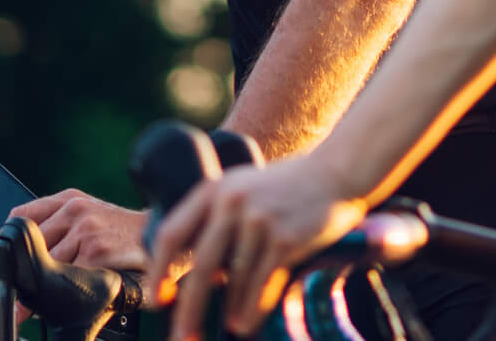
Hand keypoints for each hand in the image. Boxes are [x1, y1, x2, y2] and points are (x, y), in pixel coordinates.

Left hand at [0, 191, 148, 314]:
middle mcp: (75, 211)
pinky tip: (57, 304)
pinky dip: (59, 295)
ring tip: (25, 308)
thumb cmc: (122, 232)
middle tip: (2, 295)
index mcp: (69, 200)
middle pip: (30, 245)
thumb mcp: (91, 216)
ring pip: (46, 267)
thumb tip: (26, 255)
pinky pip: (68, 279)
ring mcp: (86, 231)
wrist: (159, 237)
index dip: (4, 242)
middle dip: (15, 274)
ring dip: (32, 293)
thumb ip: (61, 226)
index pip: (23, 216)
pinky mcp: (97, 253)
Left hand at [143, 152, 367, 339]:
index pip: (172, 233)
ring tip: (225, 329)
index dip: (158, 270)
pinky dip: (251, 309)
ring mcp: (259, 219)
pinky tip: (245, 323)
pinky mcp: (285, 238)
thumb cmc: (289, 186)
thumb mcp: (243, 188)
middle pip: (202, 265)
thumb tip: (200, 271)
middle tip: (181, 337)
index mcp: (214, 190)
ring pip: (235, 280)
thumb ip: (218, 219)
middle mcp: (232, 201)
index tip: (157, 300)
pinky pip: (260, 284)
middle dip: (189, 308)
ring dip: (229, 311)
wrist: (338, 172)